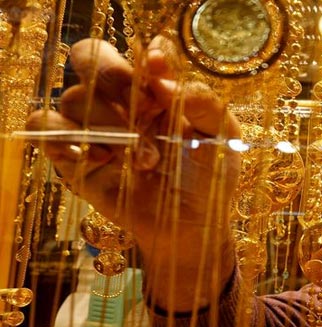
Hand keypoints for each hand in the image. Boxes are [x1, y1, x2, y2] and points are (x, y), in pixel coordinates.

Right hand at [26, 38, 240, 310]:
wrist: (191, 225)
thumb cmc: (208, 177)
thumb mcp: (222, 136)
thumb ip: (203, 103)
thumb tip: (165, 81)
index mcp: (157, 89)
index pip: (136, 52)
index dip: (143, 59)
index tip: (160, 79)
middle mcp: (122, 101)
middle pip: (90, 57)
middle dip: (113, 75)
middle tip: (142, 108)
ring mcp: (96, 127)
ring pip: (74, 97)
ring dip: (108, 125)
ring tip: (142, 160)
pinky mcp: (74, 155)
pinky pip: (46, 127)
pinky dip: (66, 137)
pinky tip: (101, 159)